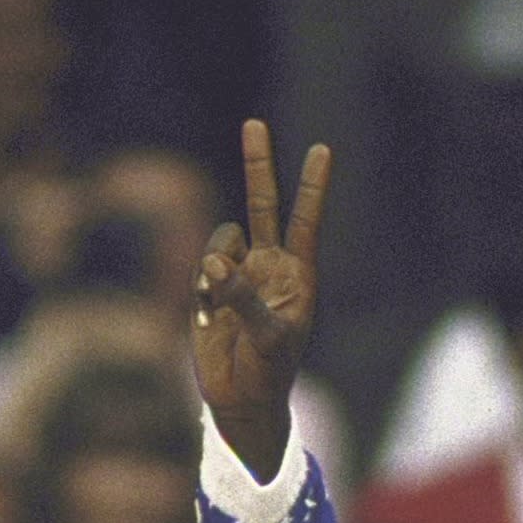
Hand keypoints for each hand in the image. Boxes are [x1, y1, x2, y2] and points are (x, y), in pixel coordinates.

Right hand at [192, 118, 330, 479]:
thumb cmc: (269, 373)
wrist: (241, 399)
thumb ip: (243, 297)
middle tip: (254, 123)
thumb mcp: (266, 338)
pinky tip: (207, 317)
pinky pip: (201, 267)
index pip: (305, 221)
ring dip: (216, 263)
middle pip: (264, 203)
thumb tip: (215, 262)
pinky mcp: (211, 286)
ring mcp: (240, 273)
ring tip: (217, 299)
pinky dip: (200, 287)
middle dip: (258, 165)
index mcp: (297, 275)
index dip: (312, 186)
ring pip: (223, 238)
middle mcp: (270, 266)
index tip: (322, 150)